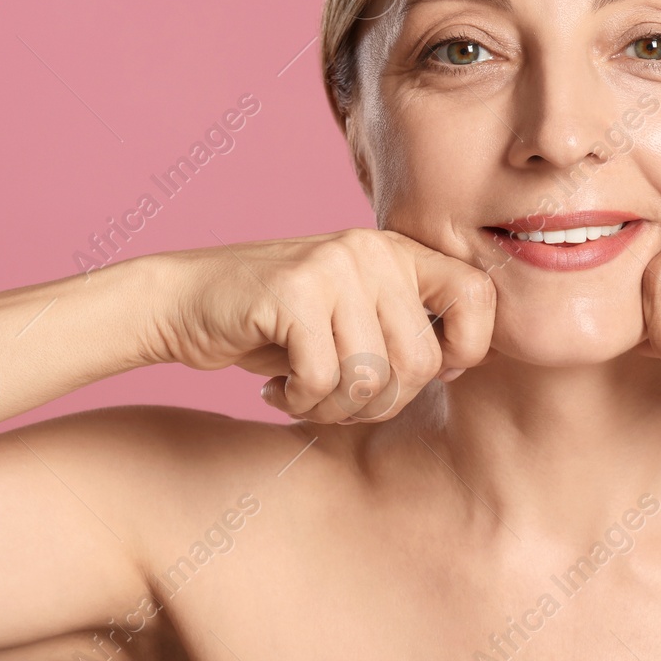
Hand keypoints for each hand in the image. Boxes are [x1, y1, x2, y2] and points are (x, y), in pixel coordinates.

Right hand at [141, 229, 496, 423]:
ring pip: (374, 379)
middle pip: (423, 362)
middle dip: (381, 404)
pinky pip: (325, 380)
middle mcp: (371, 251)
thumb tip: (464, 366)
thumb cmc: (275, 325)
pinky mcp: (294, 292)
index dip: (464, 351)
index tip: (416, 377)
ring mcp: (334, 267)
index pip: (478, 296)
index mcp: (396, 252)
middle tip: (336, 400)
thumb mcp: (351, 316)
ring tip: (304, 393)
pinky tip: (277, 387)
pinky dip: (300, 402)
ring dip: (335, 409)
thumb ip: (402, 330)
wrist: (183, 302)